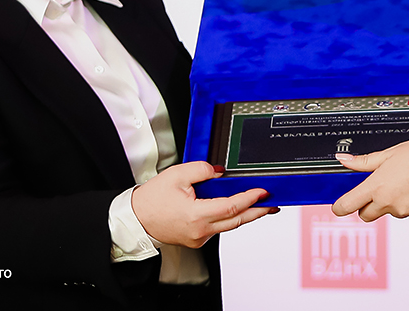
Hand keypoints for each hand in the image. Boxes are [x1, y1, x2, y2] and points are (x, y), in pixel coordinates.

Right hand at [131, 161, 276, 247]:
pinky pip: (218, 228)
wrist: (136, 219)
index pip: (232, 206)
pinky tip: (235, 209)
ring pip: (229, 225)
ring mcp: (199, 238)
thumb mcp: (177, 174)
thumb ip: (201, 169)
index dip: (251, 198)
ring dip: (245, 215)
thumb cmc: (152, 199)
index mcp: (196, 215)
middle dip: (258, 211)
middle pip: (237, 221)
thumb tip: (220, 171)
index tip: (263, 191)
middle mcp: (200, 231)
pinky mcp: (196, 240)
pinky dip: (229, 218)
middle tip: (273, 204)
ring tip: (259, 205)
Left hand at [330, 137, 408, 222]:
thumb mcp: (388, 153)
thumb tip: (344, 160)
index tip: (339, 206)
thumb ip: (363, 161)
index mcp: (376, 187)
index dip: (340, 207)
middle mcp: (388, 202)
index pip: (347, 206)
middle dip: (367, 206)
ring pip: (390, 212)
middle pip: (366, 215)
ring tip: (406, 182)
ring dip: (393, 202)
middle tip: (379, 190)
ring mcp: (404, 211)